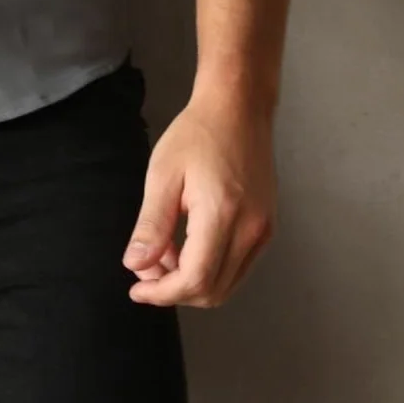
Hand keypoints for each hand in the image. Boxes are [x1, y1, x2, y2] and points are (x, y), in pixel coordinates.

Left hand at [122, 89, 277, 307]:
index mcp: (222, 214)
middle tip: (145, 270)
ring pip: (227, 285)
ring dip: (192, 282)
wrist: (238, 109)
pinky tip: (187, 247)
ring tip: (163, 255)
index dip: (163, 293)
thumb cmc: (198, 134)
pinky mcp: (267, 227)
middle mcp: (251, 229)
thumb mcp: (163, 175)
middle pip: (213, 291)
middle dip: (174, 291)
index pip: (195, 279)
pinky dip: (211, 270)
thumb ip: (151, 224)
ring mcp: (263, 230)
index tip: (137, 289)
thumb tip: (136, 265)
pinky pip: (238, 267)